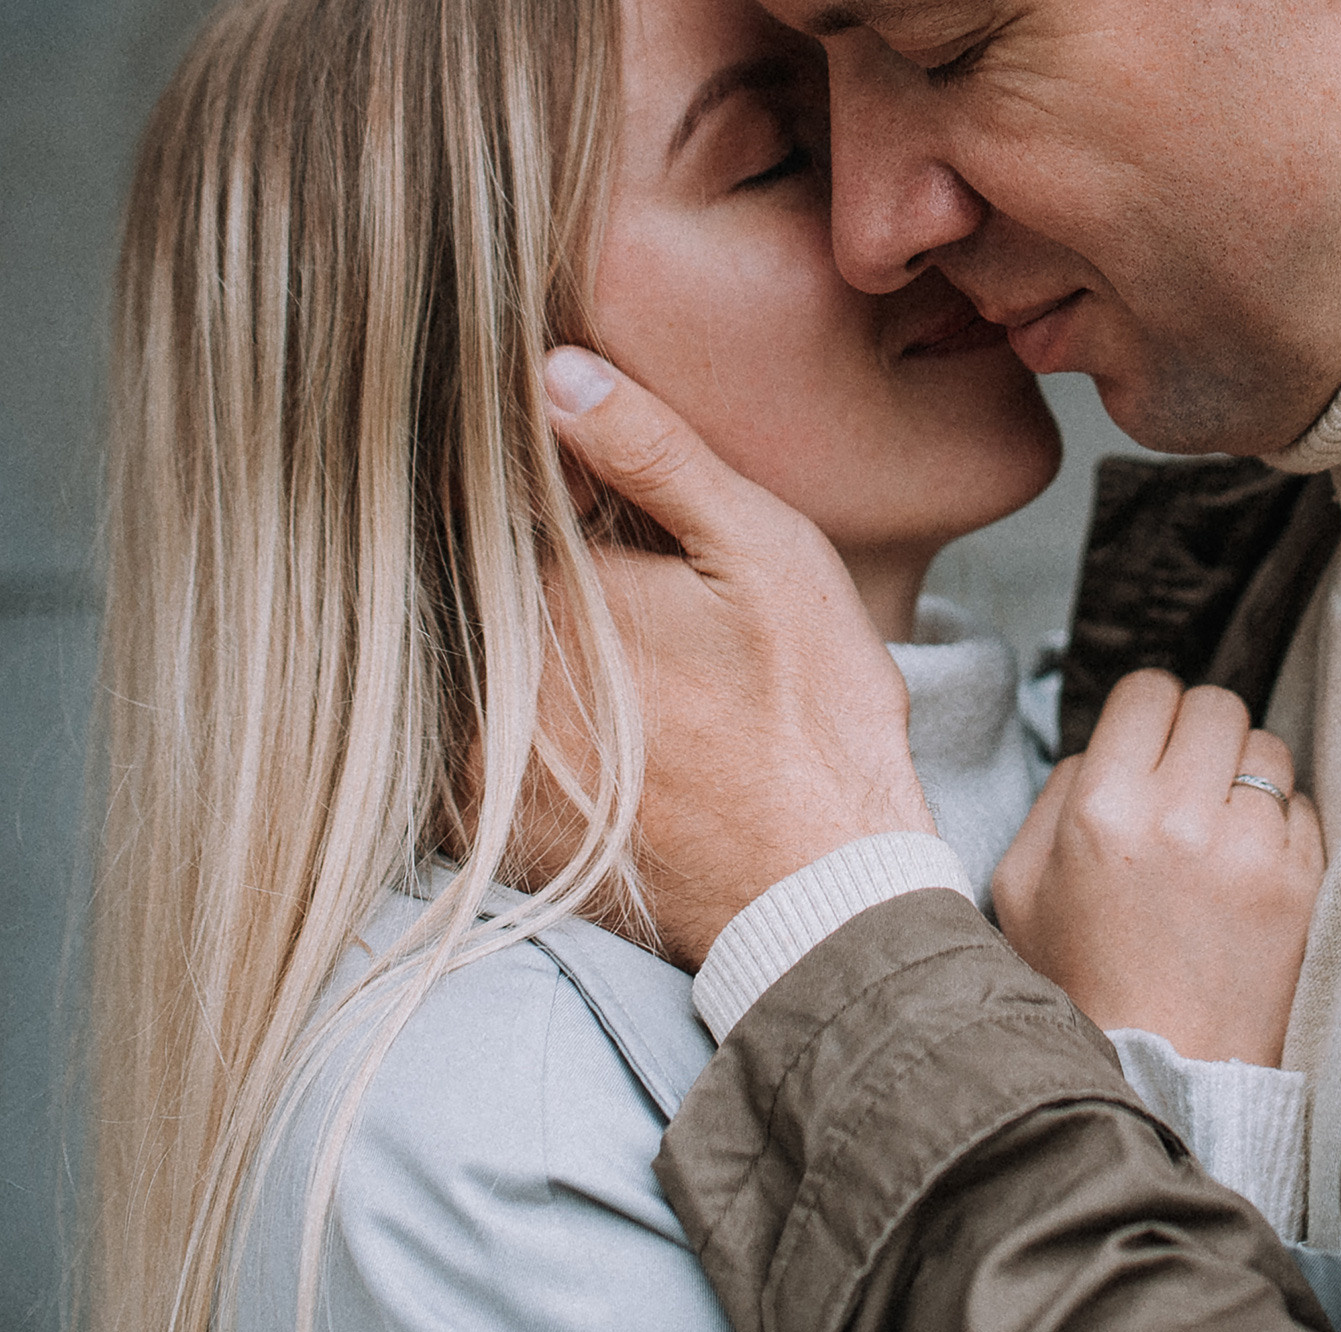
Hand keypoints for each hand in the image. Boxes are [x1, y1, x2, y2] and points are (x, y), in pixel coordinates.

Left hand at [517, 347, 933, 967]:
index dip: (524, 478)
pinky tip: (600, 729)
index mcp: (545, 587)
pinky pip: (460, 747)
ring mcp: (479, 764)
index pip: (482, 497)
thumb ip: (656, 454)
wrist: (822, 893)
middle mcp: (488, 674)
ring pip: (461, 662)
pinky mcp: (489, 832)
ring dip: (507, 641)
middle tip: (602, 587)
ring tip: (622, 666)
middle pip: (465, 581)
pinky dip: (501, 722)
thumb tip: (550, 370)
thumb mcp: (764, 554)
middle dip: (519, 562)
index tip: (570, 487)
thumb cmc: (812, 716)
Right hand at [992, 671, 1323, 1065]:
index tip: (1149, 743)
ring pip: (1267, 746)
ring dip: (1245, 775)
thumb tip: (1112, 741)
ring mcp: (1249, 849)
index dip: (1148, 713)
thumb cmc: (1083, 979)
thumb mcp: (1022, 884)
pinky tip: (1246, 870)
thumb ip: (1059, 792)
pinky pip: (1303, 805)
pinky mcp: (1301, 881)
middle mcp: (1179, 818)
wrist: (1162, 1073)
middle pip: (1215, 705)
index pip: (1148, 691)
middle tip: (1186, 782)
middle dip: (1200, 735)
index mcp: (1101, 810)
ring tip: (1219, 827)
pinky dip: (1279, 826)